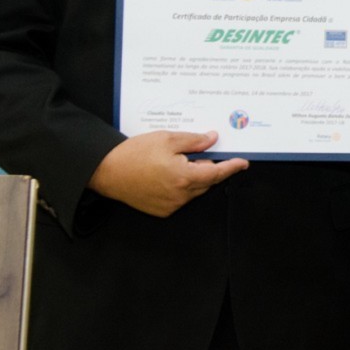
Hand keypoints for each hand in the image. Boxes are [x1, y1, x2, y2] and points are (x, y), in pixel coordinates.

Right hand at [87, 130, 248, 217]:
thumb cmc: (134, 154)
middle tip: (195, 153)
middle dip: (207, 168)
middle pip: (206, 182)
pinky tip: (166, 174)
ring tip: (175, 161)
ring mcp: (170, 206)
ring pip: (194, 190)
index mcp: (184, 177)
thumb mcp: (168, 139)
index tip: (243, 163)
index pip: (217, 174)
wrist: (107, 171)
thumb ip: (194, 141)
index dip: (231, 167)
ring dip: (193, 177)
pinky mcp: (161, 210)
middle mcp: (179, 196)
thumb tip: (213, 140)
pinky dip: (181, 186)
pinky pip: (181, 198)